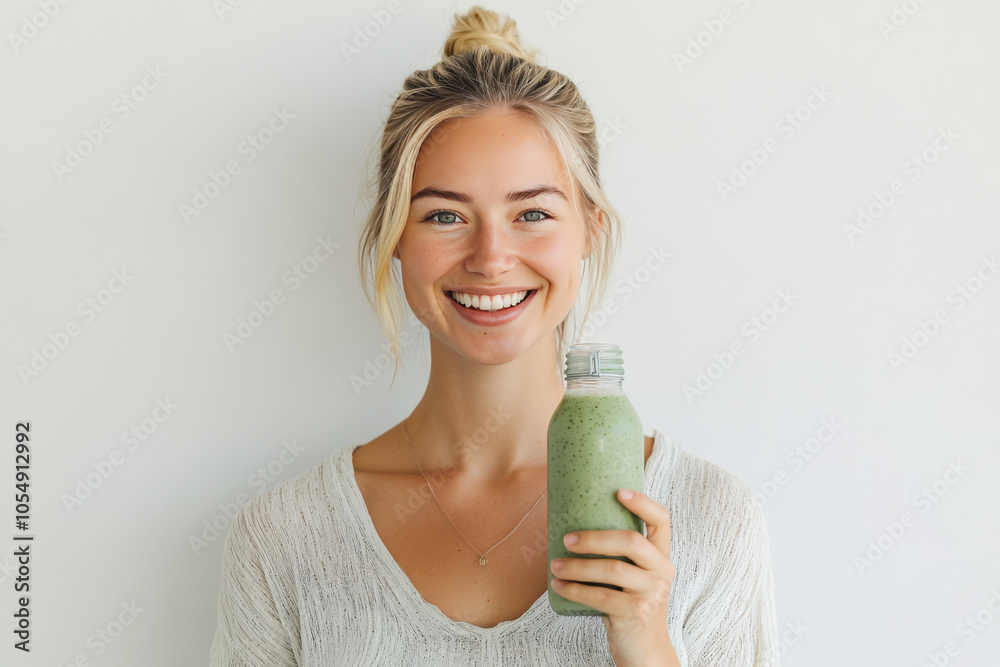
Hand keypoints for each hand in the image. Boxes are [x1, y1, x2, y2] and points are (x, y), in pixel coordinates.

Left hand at [550, 489, 677, 666]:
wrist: (645, 651)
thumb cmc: (630, 606)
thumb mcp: (634, 578)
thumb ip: (619, 556)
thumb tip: (571, 529)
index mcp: (661, 557)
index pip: (662, 521)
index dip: (643, 503)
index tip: (618, 492)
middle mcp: (662, 572)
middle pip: (631, 541)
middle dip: (594, 538)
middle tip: (567, 540)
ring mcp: (651, 593)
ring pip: (612, 569)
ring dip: (577, 566)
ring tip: (556, 566)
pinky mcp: (636, 613)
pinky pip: (600, 596)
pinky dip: (575, 590)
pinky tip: (558, 586)